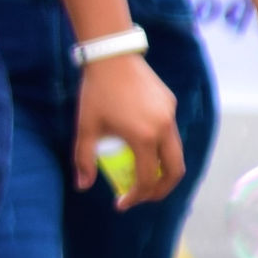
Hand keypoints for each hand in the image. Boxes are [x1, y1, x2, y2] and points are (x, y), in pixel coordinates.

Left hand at [73, 54, 182, 209]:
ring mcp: (171, 115)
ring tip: (144, 176)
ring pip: (176, 152)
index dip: (136, 196)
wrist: (111, 55)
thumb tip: (82, 186)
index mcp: (144, 137)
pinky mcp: (171, 104)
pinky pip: (171, 133)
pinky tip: (143, 146)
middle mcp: (164, 129)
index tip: (121, 203)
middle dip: (161, 190)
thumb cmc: (96, 92)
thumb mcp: (86, 127)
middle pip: (174, 171)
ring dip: (163, 169)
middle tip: (143, 197)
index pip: (147, 178)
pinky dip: (162, 148)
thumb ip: (84, 158)